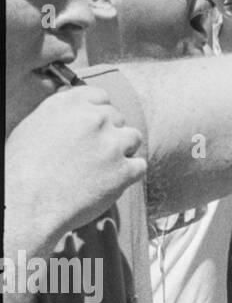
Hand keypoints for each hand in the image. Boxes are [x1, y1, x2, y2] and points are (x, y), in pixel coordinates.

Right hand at [4, 86, 146, 257]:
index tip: (93, 128)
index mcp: (68, 104)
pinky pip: (140, 166)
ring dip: (123, 151)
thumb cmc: (21, 172)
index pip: (100, 97)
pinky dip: (129, 175)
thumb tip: (78, 112)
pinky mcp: (125, 170)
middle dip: (108, 134)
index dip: (98, 113)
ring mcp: (112, 143)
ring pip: (133, 137)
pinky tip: (110, 183)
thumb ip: (62, 116)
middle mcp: (94, 118)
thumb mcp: (33, 129)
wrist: (26, 206)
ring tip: (101, 168)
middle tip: (92, 155)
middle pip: (117, 117)